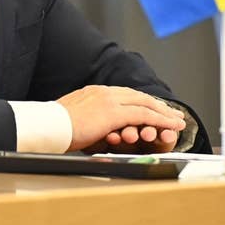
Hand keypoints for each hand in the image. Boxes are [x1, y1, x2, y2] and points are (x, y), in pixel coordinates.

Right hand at [57, 85, 186, 152]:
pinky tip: (169, 126)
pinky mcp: (113, 112)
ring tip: (177, 122)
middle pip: (138, 97)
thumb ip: (89, 122)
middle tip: (172, 114)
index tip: (152, 109)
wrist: (46, 127)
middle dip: (157, 106)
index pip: (124, 95)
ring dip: (163, 113)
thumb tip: (95, 132)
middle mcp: (103, 92)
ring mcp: (109, 100)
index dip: (141, 102)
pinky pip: (143, 115)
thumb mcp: (74, 121)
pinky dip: (159, 120)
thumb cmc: (55, 129)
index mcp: (93, 93)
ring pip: (144, 104)